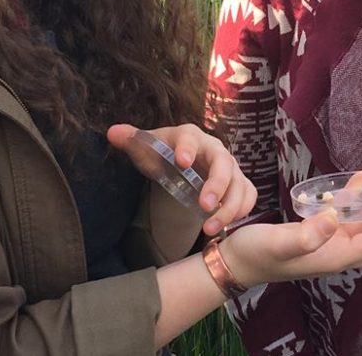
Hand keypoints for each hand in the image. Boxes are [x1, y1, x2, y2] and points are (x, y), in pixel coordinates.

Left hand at [107, 123, 256, 235]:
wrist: (183, 161)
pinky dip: (242, 209)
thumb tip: (112, 133)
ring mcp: (230, 168)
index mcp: (191, 136)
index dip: (187, 147)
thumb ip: (132, 140)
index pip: (191, 137)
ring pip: (239, 185)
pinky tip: (227, 226)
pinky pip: (248, 195)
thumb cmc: (164, 154)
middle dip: (217, 185)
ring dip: (229, 207)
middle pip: (224, 164)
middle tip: (204, 206)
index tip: (181, 162)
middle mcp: (215, 150)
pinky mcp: (238, 183)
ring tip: (209, 229)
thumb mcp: (147, 148)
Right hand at [221, 202, 361, 287]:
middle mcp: (338, 253)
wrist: (236, 260)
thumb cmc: (257, 254)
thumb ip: (308, 234)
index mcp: (335, 258)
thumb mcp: (280, 243)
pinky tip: (357, 181)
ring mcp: (329, 244)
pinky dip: (356, 200)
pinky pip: (347, 218)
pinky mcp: (318, 234)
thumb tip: (334, 218)